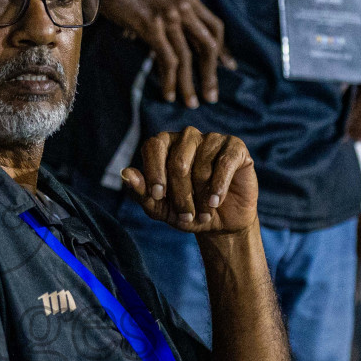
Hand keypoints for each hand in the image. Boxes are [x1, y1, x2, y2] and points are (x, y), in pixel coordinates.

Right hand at [94, 0, 234, 107]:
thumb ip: (168, 15)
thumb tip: (167, 41)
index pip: (215, 27)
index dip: (223, 51)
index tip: (226, 68)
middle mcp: (183, 6)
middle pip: (207, 45)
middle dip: (211, 74)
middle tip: (211, 96)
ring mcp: (168, 16)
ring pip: (187, 57)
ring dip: (189, 84)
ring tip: (190, 102)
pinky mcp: (151, 26)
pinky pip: (167, 59)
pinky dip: (170, 80)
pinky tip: (168, 93)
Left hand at [122, 128, 256, 233]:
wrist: (221, 223)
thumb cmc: (187, 211)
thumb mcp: (161, 208)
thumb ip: (142, 192)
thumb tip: (125, 173)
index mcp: (165, 145)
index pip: (153, 146)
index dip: (154, 172)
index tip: (157, 196)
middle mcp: (187, 137)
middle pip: (178, 162)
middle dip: (180, 195)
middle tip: (185, 215)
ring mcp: (212, 139)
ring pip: (202, 166)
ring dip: (202, 196)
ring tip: (204, 212)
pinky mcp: (235, 148)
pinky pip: (224, 163)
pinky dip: (219, 186)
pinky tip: (216, 201)